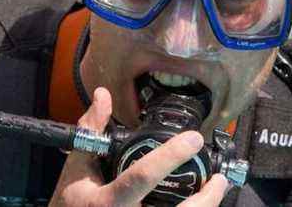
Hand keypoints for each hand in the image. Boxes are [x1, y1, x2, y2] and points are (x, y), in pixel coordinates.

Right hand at [49, 87, 228, 205]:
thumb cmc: (72, 200)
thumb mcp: (77, 165)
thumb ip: (93, 129)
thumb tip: (102, 95)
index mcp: (106, 202)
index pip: (142, 177)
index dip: (170, 157)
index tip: (193, 139)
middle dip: (205, 198)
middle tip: (219, 178)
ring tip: (217, 188)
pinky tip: (201, 203)